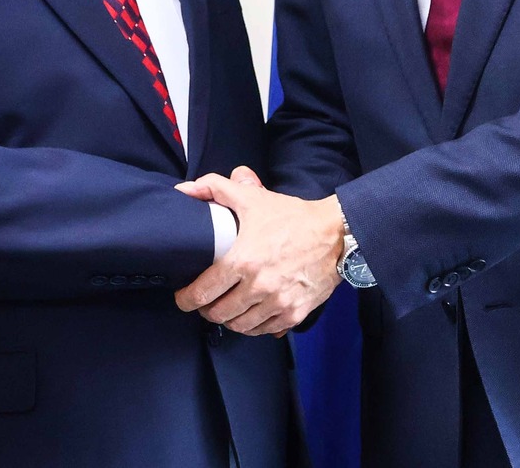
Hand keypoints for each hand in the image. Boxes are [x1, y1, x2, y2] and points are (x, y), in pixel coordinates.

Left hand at [173, 170, 343, 336]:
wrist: (336, 233)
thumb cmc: (292, 217)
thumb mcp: (252, 198)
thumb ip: (215, 189)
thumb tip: (185, 190)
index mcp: (243, 260)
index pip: (203, 293)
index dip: (186, 299)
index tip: (183, 297)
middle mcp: (259, 287)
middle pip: (219, 314)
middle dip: (206, 311)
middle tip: (205, 303)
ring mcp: (278, 303)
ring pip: (240, 326)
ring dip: (229, 320)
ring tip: (227, 309)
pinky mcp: (295, 314)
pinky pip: (265, 331)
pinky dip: (254, 327)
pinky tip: (251, 315)